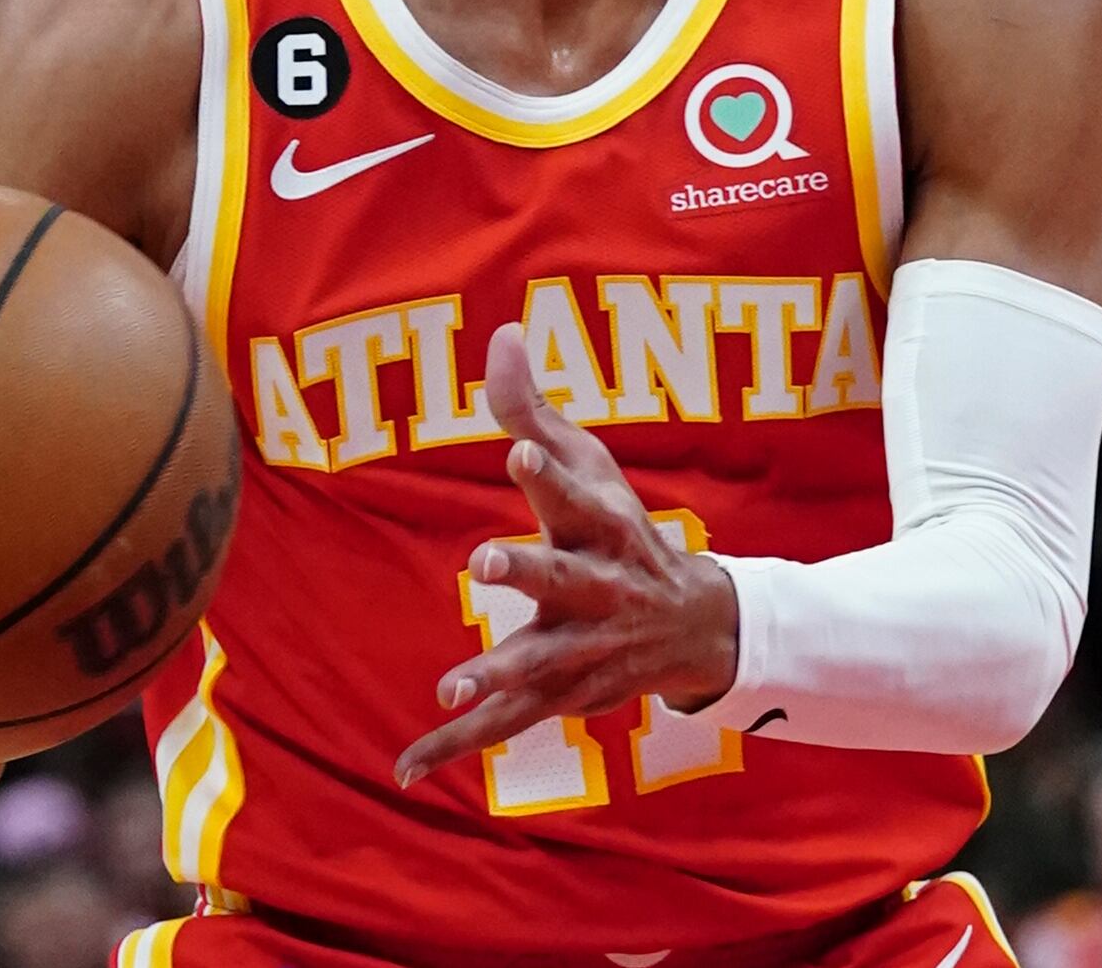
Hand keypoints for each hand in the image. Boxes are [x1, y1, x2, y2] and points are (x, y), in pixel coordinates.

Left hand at [393, 323, 737, 789]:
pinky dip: (458, 744)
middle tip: (484, 558)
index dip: (548, 469)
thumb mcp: (588, 464)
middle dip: (529, 569)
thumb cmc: (621, 529)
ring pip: (543, 662)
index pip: (577, 491)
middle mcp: (601, 588)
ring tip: (452, 682)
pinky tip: (406, 767)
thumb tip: (501, 334)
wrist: (694, 625)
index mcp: (604, 525)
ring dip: (500, 672)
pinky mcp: (564, 695)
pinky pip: (508, 724)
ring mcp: (586, 648)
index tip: (519, 446)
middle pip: (565, 577)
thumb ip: (532, 408)